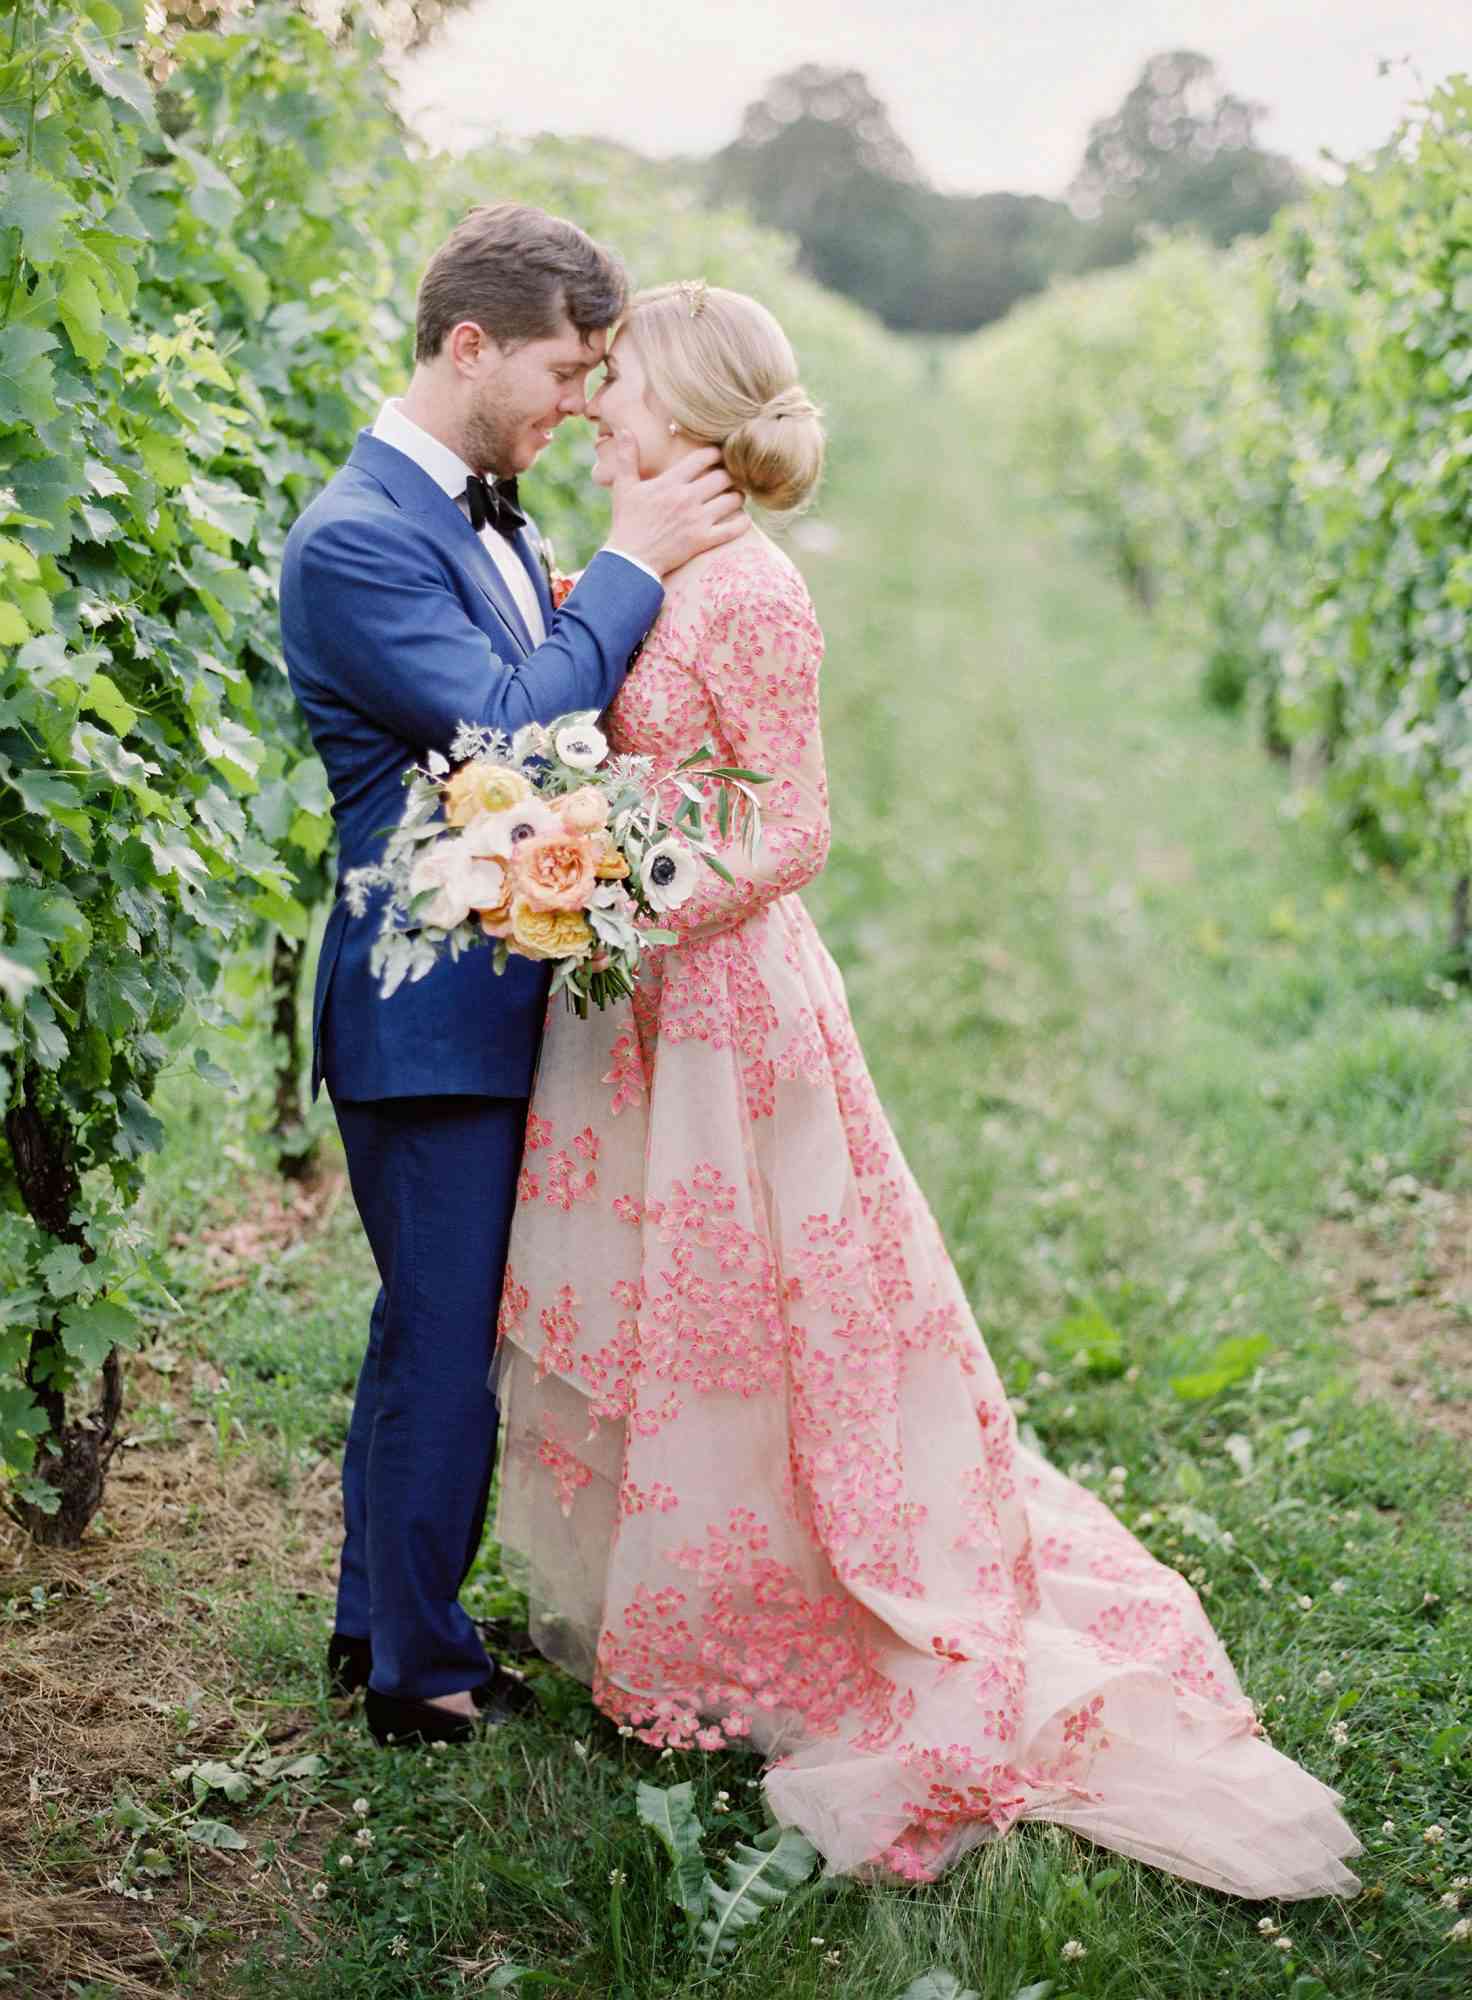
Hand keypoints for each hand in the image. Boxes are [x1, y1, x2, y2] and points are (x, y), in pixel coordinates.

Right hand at [606, 434, 748, 576]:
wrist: (630, 560)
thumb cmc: (626, 522)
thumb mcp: (623, 487)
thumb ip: (626, 457)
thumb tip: (625, 431)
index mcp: (670, 482)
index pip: (703, 458)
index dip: (715, 453)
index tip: (718, 456)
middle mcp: (687, 498)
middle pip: (723, 477)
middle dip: (730, 474)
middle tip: (731, 476)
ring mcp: (697, 520)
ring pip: (732, 500)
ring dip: (738, 496)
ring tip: (736, 495)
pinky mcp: (703, 541)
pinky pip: (733, 529)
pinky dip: (742, 522)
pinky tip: (742, 518)